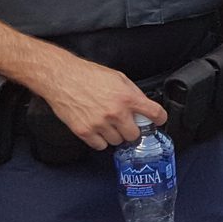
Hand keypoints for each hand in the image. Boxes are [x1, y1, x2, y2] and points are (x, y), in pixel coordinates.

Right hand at [38, 55, 167, 150]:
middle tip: (125, 123)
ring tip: (108, 123)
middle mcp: (115, 112)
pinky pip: (100, 146)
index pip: (154, 114)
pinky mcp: (84, 131)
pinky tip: (98, 129)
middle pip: (134, 135)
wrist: (62, 78)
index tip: (158, 121)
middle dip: (132, 130)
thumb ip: (133, 93)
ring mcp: (99, 124)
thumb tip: (143, 105)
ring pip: (117, 142)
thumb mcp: (118, 78)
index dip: (160, 119)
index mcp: (127, 98)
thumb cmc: (88, 75)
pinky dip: (100, 140)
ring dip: (115, 135)